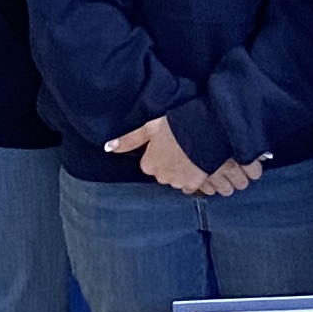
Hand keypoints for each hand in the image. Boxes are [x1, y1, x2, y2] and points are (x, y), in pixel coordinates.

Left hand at [105, 115, 259, 195]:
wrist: (204, 132)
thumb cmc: (177, 126)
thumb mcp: (150, 128)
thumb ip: (129, 140)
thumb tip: (108, 147)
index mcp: (149, 164)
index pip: (151, 164)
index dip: (160, 154)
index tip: (170, 145)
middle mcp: (161, 176)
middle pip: (164, 173)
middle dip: (171, 164)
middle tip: (182, 149)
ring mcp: (178, 182)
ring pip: (177, 179)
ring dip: (183, 171)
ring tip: (193, 156)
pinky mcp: (194, 184)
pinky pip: (191, 184)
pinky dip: (195, 176)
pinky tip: (199, 165)